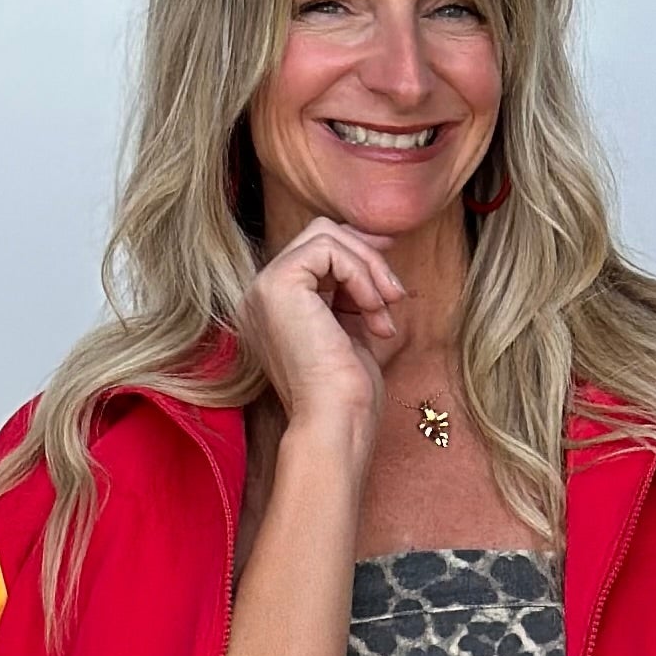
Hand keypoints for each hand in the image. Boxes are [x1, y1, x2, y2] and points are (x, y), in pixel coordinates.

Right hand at [242, 219, 404, 440]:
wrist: (334, 422)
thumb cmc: (346, 392)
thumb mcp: (351, 327)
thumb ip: (352, 289)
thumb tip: (376, 244)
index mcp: (274, 306)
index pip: (313, 251)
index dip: (356, 250)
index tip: (389, 267)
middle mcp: (260, 294)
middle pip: (318, 233)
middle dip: (366, 255)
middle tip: (395, 294)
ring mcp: (264, 287)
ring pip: (325, 234)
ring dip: (368, 267)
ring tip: (386, 308)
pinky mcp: (278, 284)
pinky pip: (328, 249)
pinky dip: (361, 274)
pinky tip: (373, 310)